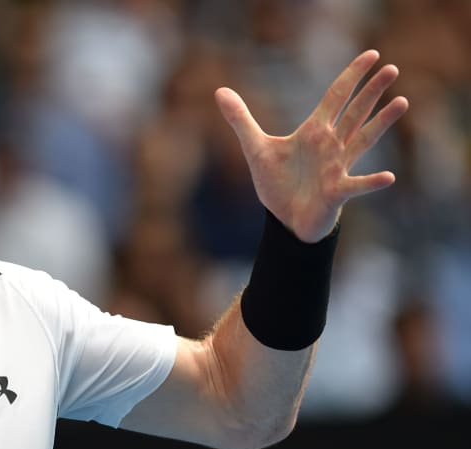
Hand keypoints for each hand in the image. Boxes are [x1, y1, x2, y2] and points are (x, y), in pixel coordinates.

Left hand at [215, 50, 408, 242]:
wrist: (285, 219)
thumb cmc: (279, 184)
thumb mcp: (255, 148)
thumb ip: (241, 120)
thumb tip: (219, 91)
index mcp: (314, 131)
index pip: (336, 96)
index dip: (352, 76)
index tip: (372, 55)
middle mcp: (332, 145)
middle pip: (355, 112)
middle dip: (372, 91)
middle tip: (392, 68)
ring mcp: (337, 168)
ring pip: (363, 140)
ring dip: (381, 122)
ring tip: (402, 101)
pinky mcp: (336, 192)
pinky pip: (356, 185)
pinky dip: (371, 181)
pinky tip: (388, 176)